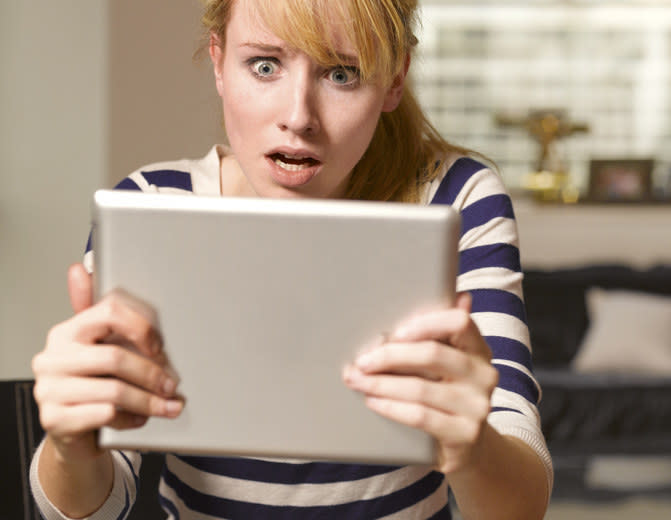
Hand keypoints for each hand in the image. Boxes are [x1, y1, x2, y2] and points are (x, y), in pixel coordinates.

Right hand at [32, 263, 182, 462]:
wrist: (74, 432)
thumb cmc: (93, 384)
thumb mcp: (101, 347)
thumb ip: (103, 314)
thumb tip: (80, 269)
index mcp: (66, 332)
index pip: (108, 313)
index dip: (142, 328)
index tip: (161, 347)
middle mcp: (51, 357)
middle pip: (115, 357)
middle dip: (152, 374)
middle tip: (173, 385)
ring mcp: (49, 389)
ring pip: (114, 391)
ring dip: (149, 400)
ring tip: (168, 406)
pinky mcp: (54, 420)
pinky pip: (105, 415)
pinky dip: (131, 419)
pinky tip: (140, 418)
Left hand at [343, 293, 498, 473]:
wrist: (468, 444)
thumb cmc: (447, 392)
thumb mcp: (449, 361)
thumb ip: (443, 332)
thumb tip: (458, 296)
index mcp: (479, 348)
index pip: (459, 322)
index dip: (425, 323)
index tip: (394, 333)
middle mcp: (485, 374)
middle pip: (433, 354)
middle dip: (389, 356)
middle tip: (360, 360)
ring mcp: (477, 406)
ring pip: (420, 388)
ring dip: (380, 383)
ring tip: (356, 380)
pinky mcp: (465, 434)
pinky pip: (420, 416)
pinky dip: (390, 407)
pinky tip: (372, 401)